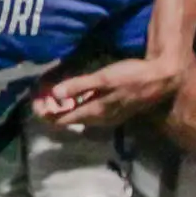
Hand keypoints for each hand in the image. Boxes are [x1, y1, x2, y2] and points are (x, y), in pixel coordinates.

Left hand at [31, 55, 182, 130]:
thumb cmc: (132, 76)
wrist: (161, 79)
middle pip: (69, 120)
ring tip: (53, 97)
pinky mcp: (115, 112)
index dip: (45, 114)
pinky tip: (77, 97)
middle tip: (41, 97)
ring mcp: (109, 117)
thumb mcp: (103, 78)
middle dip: (53, 111)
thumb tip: (54, 94)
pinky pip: (90, 113)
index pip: (61, 120)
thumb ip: (78, 86)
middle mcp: (99, 120)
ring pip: (80, 117)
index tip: (34, 104)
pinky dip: (78, 107)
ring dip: (65, 109)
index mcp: (93, 112)